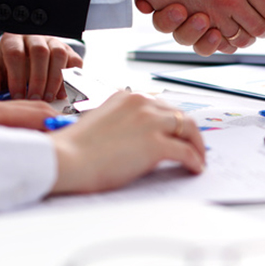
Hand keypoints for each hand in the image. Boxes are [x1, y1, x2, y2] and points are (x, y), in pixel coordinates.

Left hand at [0, 33, 83, 100]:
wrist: (25, 61)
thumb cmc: (10, 66)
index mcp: (13, 39)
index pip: (15, 53)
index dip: (17, 77)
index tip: (17, 95)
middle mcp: (34, 37)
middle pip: (40, 52)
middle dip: (38, 79)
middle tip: (34, 98)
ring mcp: (53, 42)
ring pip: (59, 54)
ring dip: (55, 79)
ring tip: (48, 96)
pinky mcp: (68, 51)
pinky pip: (74, 61)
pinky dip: (70, 79)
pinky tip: (60, 92)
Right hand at [48, 92, 205, 193]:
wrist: (65, 160)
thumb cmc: (75, 149)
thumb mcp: (101, 122)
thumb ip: (123, 123)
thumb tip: (140, 138)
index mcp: (127, 97)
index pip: (161, 105)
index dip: (172, 121)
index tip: (178, 131)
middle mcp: (141, 103)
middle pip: (179, 114)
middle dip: (189, 132)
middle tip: (194, 146)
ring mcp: (150, 122)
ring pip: (188, 128)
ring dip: (197, 144)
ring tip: (199, 158)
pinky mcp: (155, 144)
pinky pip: (186, 151)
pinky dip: (194, 160)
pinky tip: (194, 168)